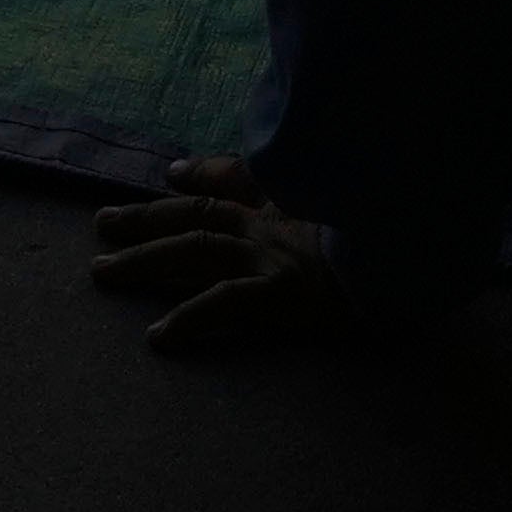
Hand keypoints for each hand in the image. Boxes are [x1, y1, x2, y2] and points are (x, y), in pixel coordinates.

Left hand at [86, 157, 356, 361]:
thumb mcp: (343, 206)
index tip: (171, 176)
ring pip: (194, 250)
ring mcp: (271, 256)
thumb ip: (305, 197)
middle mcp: (271, 224)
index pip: (234, 181)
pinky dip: (189, 316)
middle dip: (145, 217)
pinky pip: (225, 302)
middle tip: (101, 225)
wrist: (410, 264)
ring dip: (144, 259)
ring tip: (103, 272)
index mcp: (286, 205)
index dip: (199, 175)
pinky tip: (159, 336)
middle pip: (196, 214)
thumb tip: (268, 189)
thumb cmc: (382, 241)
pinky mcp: (280, 292)